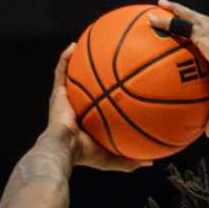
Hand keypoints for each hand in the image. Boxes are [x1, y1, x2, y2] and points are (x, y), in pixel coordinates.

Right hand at [49, 44, 148, 172]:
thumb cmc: (85, 154)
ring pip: (72, 75)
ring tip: (87, 44)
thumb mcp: (113, 158)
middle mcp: (77, 106)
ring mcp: (65, 99)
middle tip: (108, 59)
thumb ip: (130, 159)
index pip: (99, 103)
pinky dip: (65, 58)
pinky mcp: (57, 93)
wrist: (64, 149)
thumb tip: (151, 163)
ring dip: (78, 60)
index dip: (107, 93)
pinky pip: (60, 71)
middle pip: (87, 85)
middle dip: (95, 72)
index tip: (121, 84)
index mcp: (88, 119)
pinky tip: (73, 46)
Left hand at [146, 0, 208, 135]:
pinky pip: (180, 22)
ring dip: (173, 10)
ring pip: (187, 17)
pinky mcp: (202, 31)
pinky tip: (154, 14)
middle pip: (195, 21)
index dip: (196, 35)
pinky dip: (166, 18)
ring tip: (159, 5)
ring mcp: (208, 31)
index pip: (204, 39)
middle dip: (183, 15)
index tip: (188, 35)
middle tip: (170, 11)